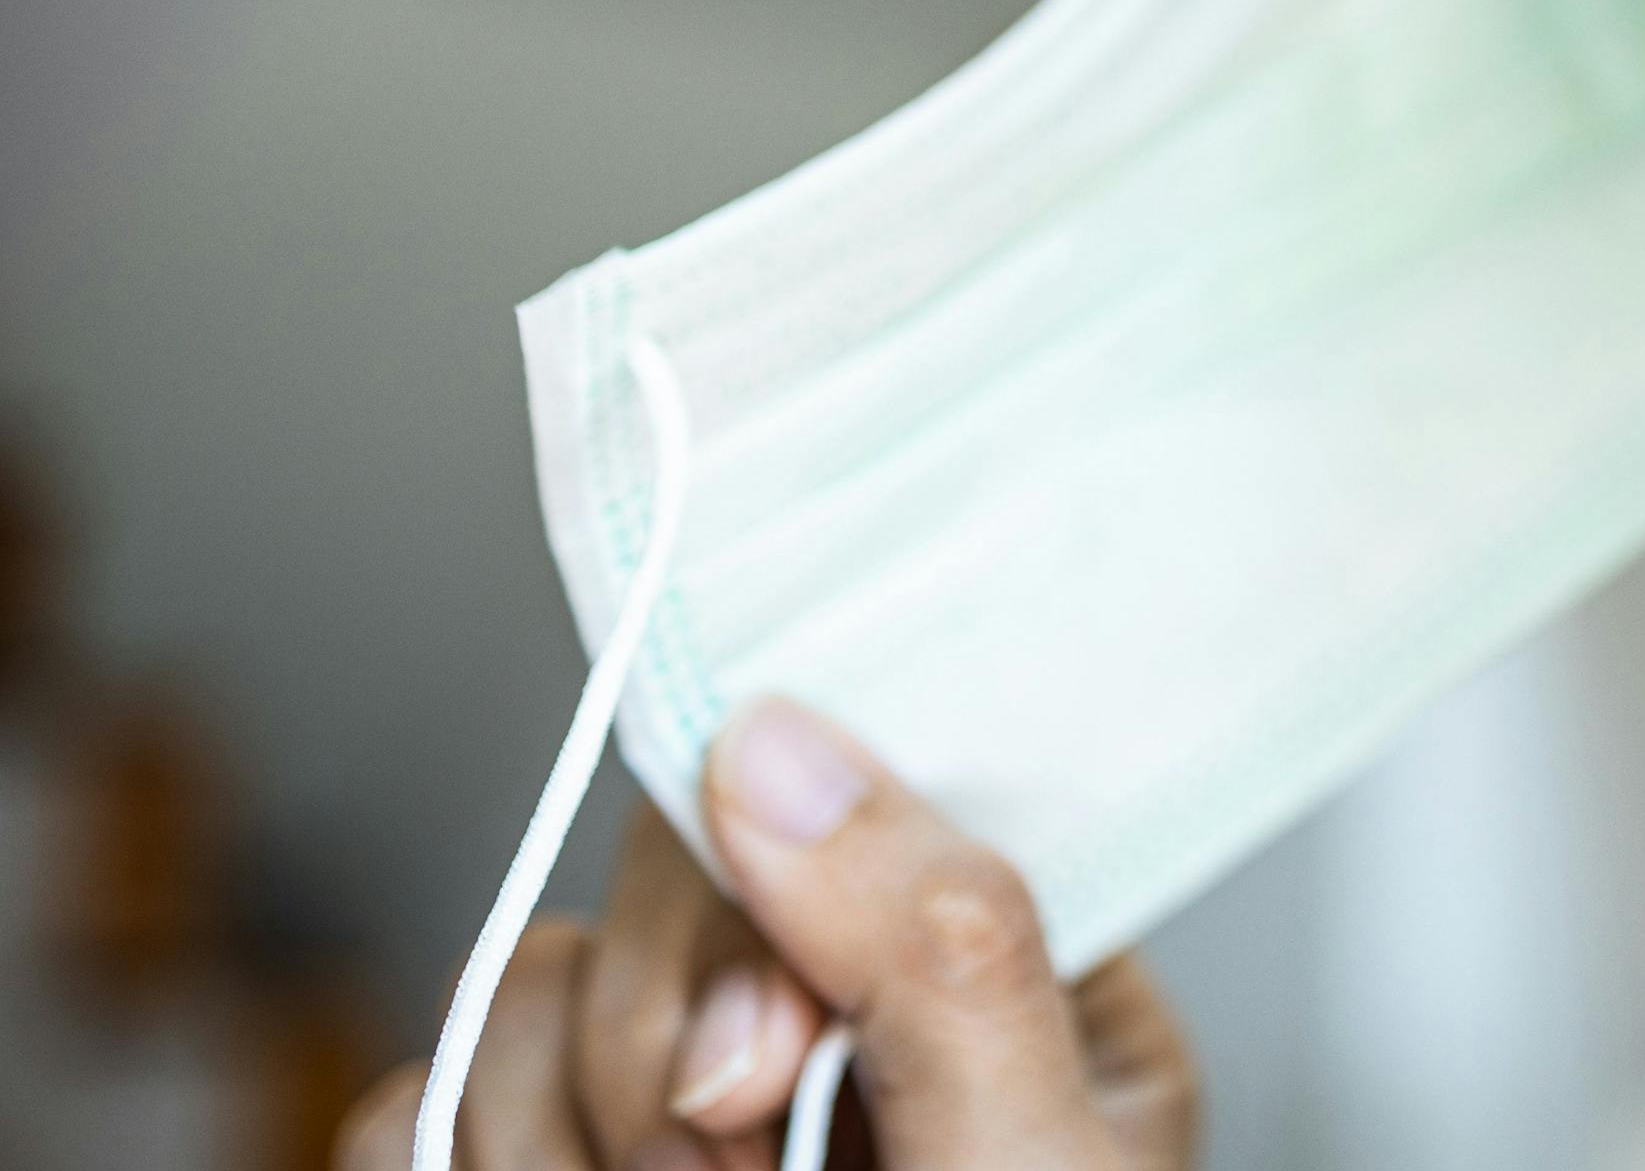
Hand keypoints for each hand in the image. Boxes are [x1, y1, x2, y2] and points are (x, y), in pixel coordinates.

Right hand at [338, 699, 1195, 1170]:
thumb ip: (941, 962)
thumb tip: (781, 741)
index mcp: (1005, 982)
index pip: (848, 788)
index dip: (746, 903)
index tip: (750, 1065)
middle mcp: (834, 1019)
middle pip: (655, 888)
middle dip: (656, 1051)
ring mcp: (678, 1108)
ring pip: (511, 997)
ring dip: (560, 1139)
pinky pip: (414, 1110)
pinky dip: (452, 1164)